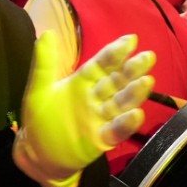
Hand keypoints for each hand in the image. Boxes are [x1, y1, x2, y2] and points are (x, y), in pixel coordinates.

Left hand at [14, 32, 155, 186]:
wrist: (38, 154)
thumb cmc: (41, 119)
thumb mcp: (39, 89)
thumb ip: (45, 64)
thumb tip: (46, 33)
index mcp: (83, 82)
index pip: (102, 64)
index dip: (115, 53)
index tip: (130, 39)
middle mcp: (96, 97)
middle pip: (117, 81)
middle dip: (132, 69)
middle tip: (147, 57)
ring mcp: (101, 118)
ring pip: (121, 103)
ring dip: (134, 93)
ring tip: (146, 82)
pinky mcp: (102, 139)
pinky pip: (116, 130)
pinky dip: (126, 124)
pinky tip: (136, 114)